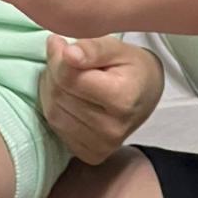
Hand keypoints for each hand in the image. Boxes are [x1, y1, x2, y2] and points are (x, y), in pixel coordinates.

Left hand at [40, 35, 164, 164]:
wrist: (146, 94)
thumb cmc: (131, 66)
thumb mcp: (117, 48)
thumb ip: (92, 48)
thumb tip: (69, 54)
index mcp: (122, 98)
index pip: (69, 77)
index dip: (58, 56)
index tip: (61, 43)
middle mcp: (112, 129)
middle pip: (59, 95)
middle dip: (54, 71)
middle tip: (62, 57)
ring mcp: (102, 146)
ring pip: (53, 112)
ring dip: (50, 88)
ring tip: (65, 75)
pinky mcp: (91, 155)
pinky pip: (56, 128)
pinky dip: (55, 107)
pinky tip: (67, 95)